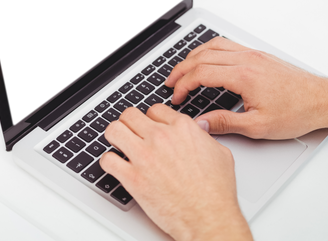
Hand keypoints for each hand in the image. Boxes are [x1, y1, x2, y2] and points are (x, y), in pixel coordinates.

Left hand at [99, 105, 252, 240]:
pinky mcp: (132, 178)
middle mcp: (161, 138)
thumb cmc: (215, 191)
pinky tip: (116, 166)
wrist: (208, 217)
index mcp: (182, 128)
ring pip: (114, 130)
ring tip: (119, 144)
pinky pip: (107, 160)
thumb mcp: (220, 153)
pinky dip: (108, 162)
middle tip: (131, 132)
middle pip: (130, 114)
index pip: (155, 110)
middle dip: (129, 122)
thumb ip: (204, 137)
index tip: (151, 127)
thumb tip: (198, 131)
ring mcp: (144, 156)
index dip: (152, 119)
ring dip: (115, 136)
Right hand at [165, 36, 327, 138]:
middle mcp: (246, 59)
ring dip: (193, 57)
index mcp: (244, 76)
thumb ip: (225, 123)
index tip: (178, 98)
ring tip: (182, 70)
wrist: (322, 99)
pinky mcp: (257, 54)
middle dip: (181, 70)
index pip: (201, 74)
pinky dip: (208, 50)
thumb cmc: (297, 112)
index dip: (184, 85)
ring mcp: (252, 54)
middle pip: (202, 57)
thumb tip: (201, 124)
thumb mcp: (258, 126)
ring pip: (212, 46)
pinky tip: (205, 59)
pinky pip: (226, 44)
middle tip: (171, 84)